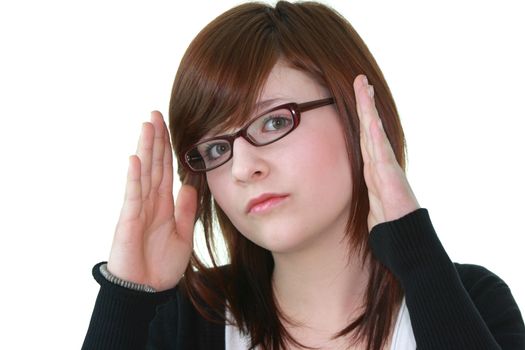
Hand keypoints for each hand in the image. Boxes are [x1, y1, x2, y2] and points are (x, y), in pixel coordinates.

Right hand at [107, 111, 196, 290]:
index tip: (170, 127)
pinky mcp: (129, 221)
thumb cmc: (162, 265)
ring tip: (147, 126)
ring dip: (145, 149)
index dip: (168, 148)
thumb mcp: (183, 234)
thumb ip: (186, 209)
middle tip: (156, 114)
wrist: (148, 290)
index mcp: (164, 204)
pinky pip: (133, 196)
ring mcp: (138, 209)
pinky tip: (135, 159)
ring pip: (144, 173)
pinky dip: (134, 177)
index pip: (166, 170)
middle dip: (156, 140)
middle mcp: (150, 201)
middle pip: (154, 164)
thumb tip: (190, 184)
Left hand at [354, 75, 419, 230]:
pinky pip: (380, 152)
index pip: (364, 137)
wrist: (403, 240)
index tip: (357, 96)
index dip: (360, 116)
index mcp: (373, 168)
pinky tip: (370, 118)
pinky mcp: (390, 177)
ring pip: (374, 133)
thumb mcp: (368, 204)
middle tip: (360, 80)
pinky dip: (375, 134)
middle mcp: (379, 164)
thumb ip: (364, 192)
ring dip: (368, 109)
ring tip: (363, 87)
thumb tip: (353, 189)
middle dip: (365, 103)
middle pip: (369, 128)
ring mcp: (386, 168)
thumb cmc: (387, 225)